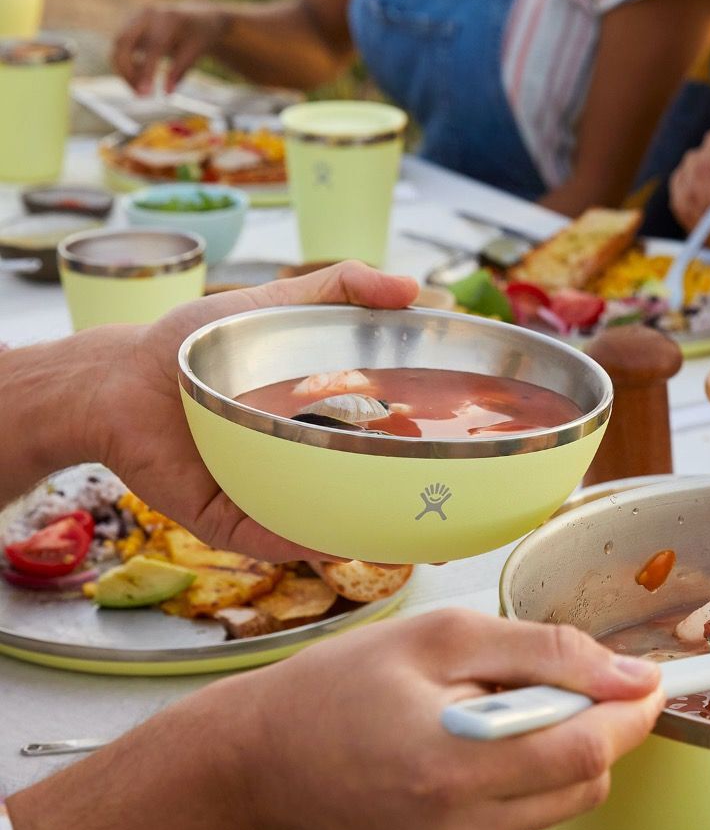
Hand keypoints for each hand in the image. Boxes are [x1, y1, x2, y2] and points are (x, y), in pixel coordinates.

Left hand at [88, 262, 418, 561]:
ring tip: (415, 543)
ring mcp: (272, 499)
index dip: (428, 466)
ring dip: (372, 541)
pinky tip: (341, 539)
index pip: (387, 451)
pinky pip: (277, 539)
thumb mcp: (273, 305)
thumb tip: (414, 287)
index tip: (473, 476)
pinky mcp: (233, 523)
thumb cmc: (192, 344)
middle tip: (451, 531)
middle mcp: (305, 469)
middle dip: (413, 526)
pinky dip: (307, 541)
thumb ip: (341, 288)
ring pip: (331, 532)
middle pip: (369, 504)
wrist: (116, 380)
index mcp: (324, 427)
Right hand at [112, 1, 230, 94]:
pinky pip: (121, 48)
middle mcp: (146, 15)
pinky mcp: (130, 27)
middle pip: (123, 42)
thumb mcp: (195, 52)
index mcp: (167, 18)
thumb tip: (167, 94)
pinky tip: (141, 79)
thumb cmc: (197, 36)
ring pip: (118, 46)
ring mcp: (134, 19)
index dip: (147, 71)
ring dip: (124, 71)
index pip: (153, 46)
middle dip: (126, 71)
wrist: (194, 17)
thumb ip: (180, 71)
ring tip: (140, 92)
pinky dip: (127, 66)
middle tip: (139, 96)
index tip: (146, 94)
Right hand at [230, 610, 665, 829]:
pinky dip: (518, 786)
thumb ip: (546, 653)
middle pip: (587, 780)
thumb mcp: (442, 638)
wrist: (263, 767)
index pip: (588, 749)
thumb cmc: (340, 689)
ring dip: (548, 754)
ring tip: (480, 722)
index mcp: (453, 767)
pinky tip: (462, 763)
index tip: (647, 679)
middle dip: (584, 724)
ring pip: (564, 803)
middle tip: (530, 684)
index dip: (631, 710)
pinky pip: (528, 825)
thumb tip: (631, 675)